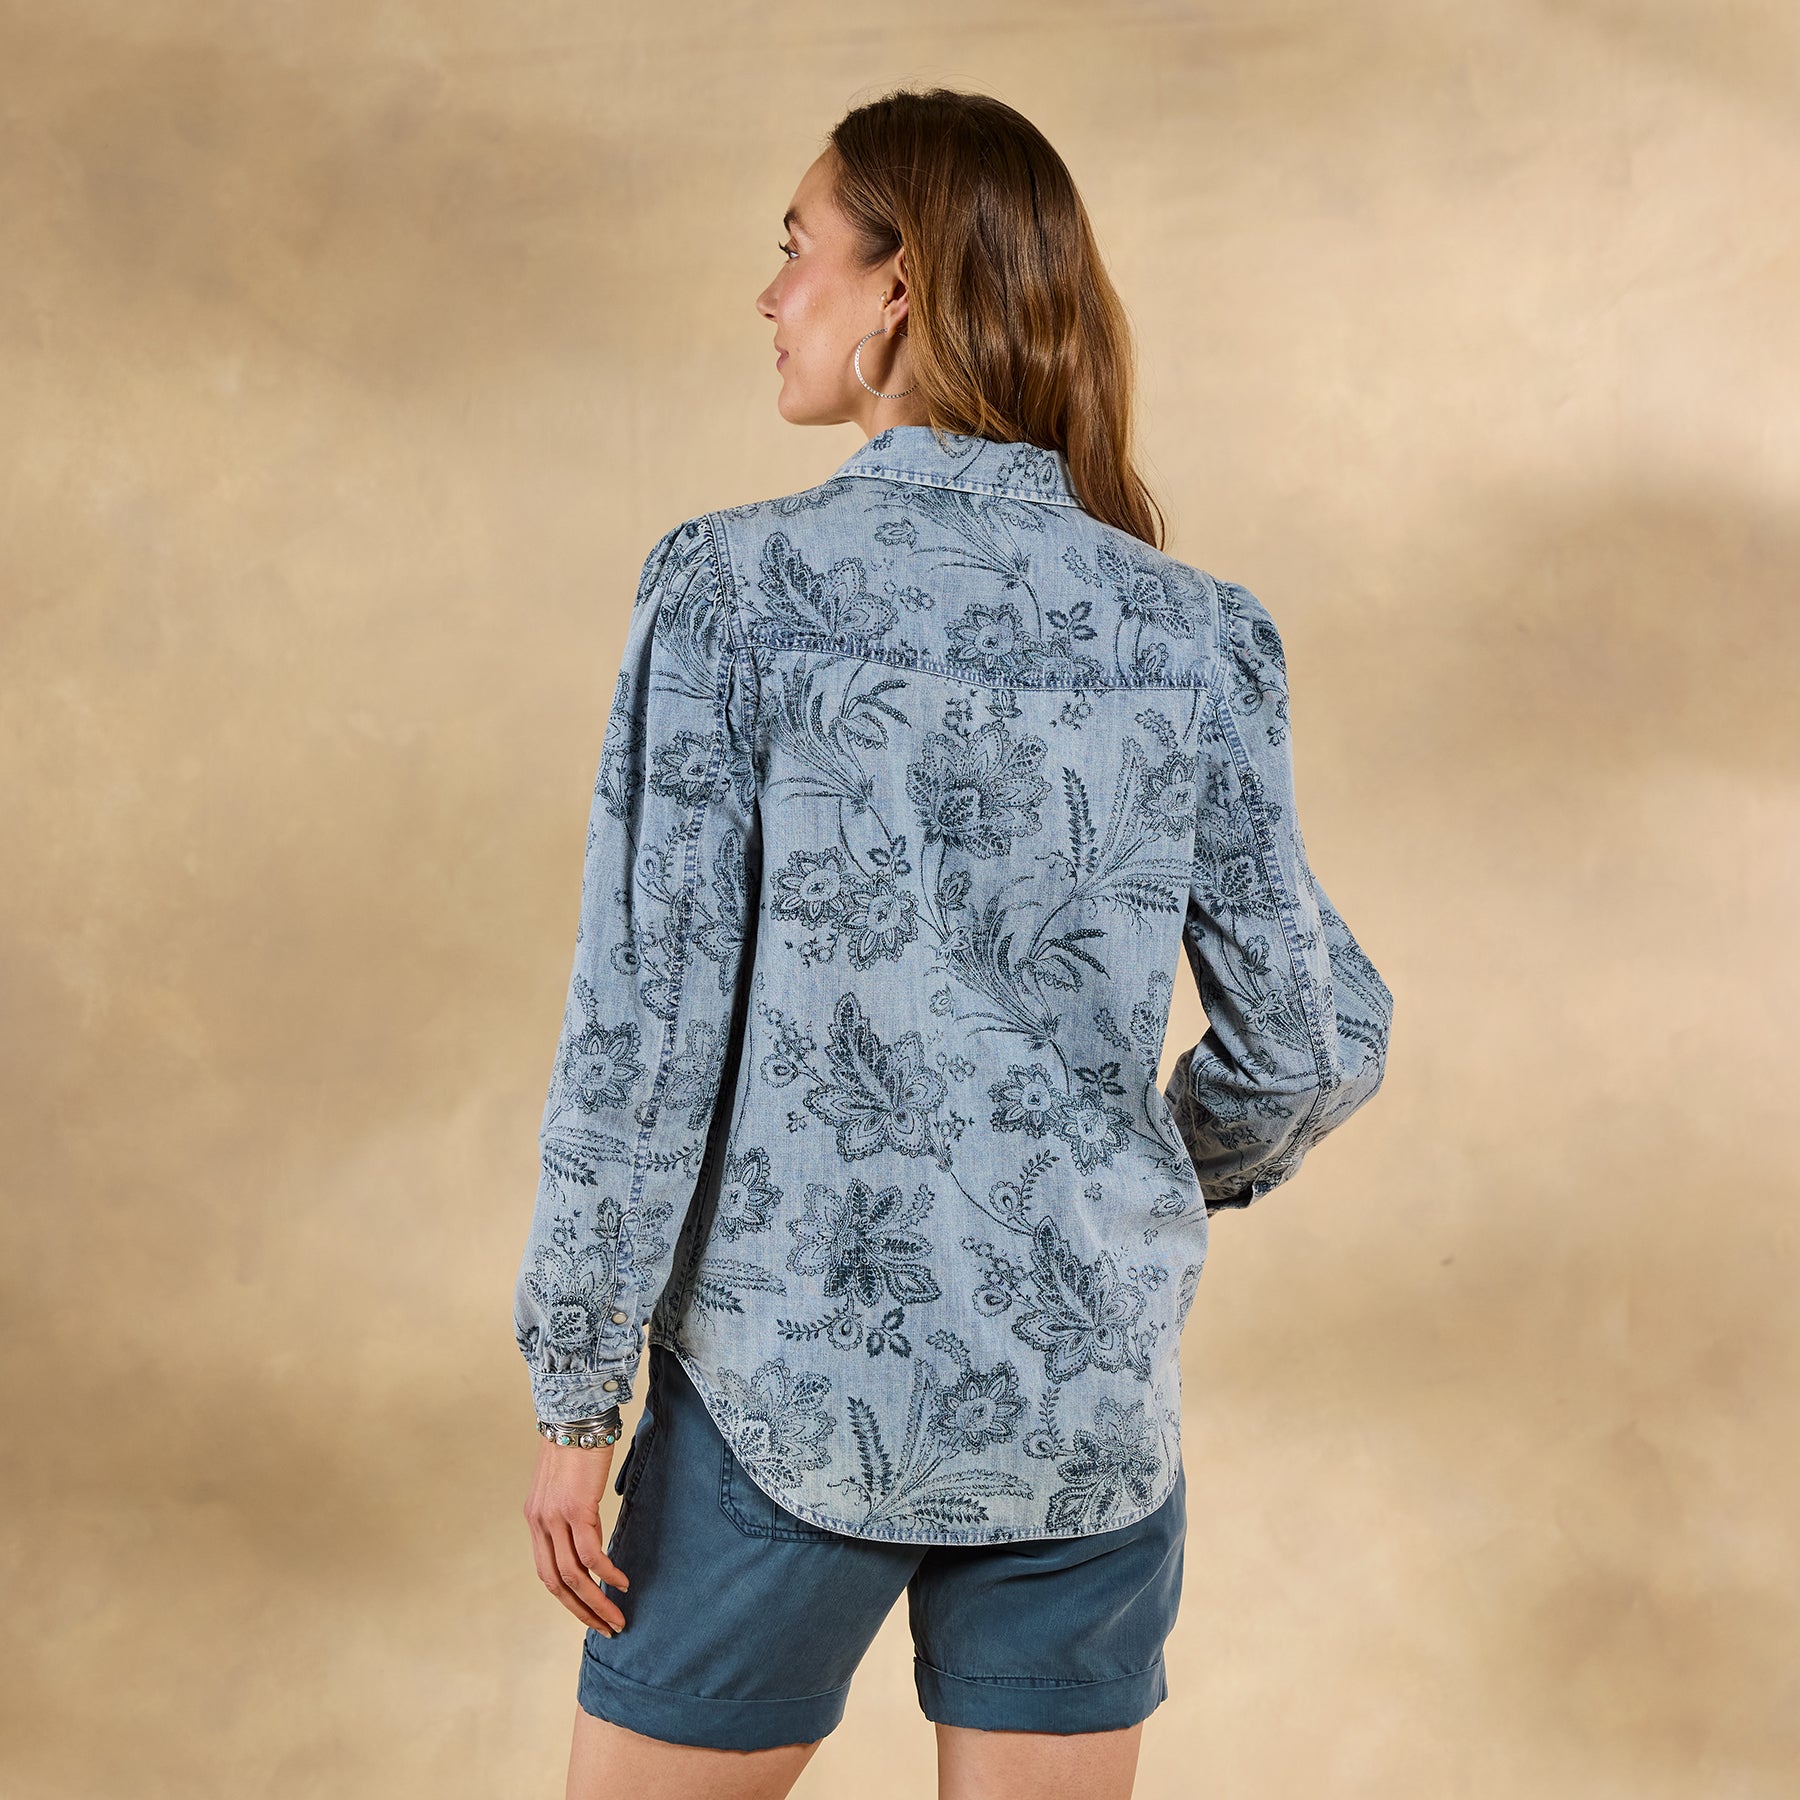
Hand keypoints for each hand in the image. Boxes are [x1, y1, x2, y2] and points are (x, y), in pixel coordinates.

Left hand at [522, 1437, 631, 1634]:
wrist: (575, 1413)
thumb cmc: (576, 1445)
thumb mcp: (564, 1485)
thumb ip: (571, 1513)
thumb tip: (590, 1538)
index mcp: (535, 1520)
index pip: (546, 1572)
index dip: (567, 1598)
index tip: (589, 1612)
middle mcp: (540, 1523)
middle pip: (556, 1583)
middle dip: (581, 1611)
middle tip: (605, 1628)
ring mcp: (556, 1517)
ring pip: (574, 1574)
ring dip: (597, 1601)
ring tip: (617, 1617)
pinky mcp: (576, 1508)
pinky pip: (592, 1552)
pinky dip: (607, 1571)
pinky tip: (622, 1581)